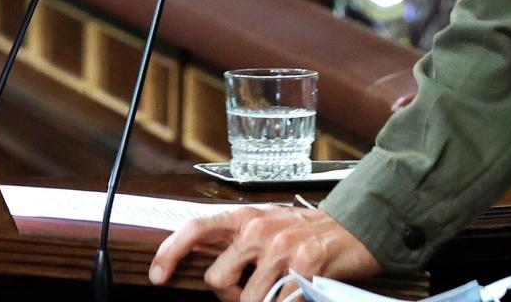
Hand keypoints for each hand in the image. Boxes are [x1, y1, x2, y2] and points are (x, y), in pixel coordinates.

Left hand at [148, 205, 381, 301]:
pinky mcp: (305, 267)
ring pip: (246, 300)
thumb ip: (235, 244)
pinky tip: (292, 295)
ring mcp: (282, 249)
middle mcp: (258, 230)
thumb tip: (211, 274)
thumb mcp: (264, 227)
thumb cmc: (303, 231)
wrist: (352, 228)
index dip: (170, 251)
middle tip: (246, 291)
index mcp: (244, 217)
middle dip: (228, 295)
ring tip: (275, 291)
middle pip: (217, 279)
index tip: (157, 276)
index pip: (196, 228)